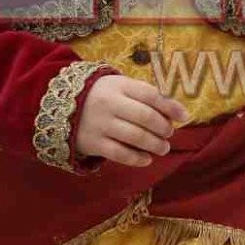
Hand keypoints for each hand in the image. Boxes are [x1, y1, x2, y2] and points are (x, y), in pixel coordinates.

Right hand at [74, 75, 188, 168]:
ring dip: (155, 145)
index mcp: (118, 86)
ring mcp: (100, 124)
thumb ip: (143, 95)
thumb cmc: (101, 96)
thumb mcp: (119, 87)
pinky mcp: (93, 143)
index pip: (150, 95)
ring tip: (163, 148)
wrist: (59, 106)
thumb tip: (175, 111)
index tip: (184, 116)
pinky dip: (137, 158)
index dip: (170, 106)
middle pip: (145, 117)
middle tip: (169, 134)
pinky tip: (146, 159)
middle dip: (163, 128)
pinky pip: (119, 153)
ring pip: (135, 137)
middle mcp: (109, 104)